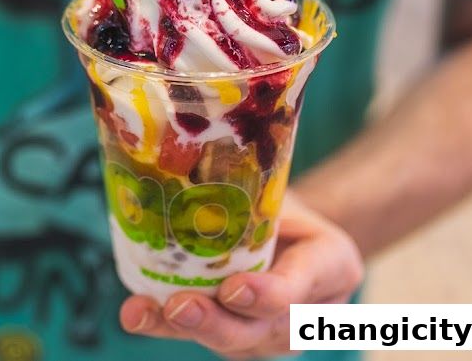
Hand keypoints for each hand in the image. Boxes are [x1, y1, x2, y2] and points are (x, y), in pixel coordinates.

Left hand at [120, 190, 363, 359]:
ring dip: (180, 329)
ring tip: (139, 313)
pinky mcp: (239, 341)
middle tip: (179, 306)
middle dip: (217, 322)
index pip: (303, 284)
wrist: (286, 225)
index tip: (233, 288)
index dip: (269, 293)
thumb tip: (202, 132)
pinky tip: (137, 315)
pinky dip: (166, 328)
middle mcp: (309, 313)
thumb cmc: (280, 195)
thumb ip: (258, 179)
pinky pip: (202, 338)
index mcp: (334, 265)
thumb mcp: (283, 182)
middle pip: (263, 329)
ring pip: (230, 341)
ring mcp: (273, 335)